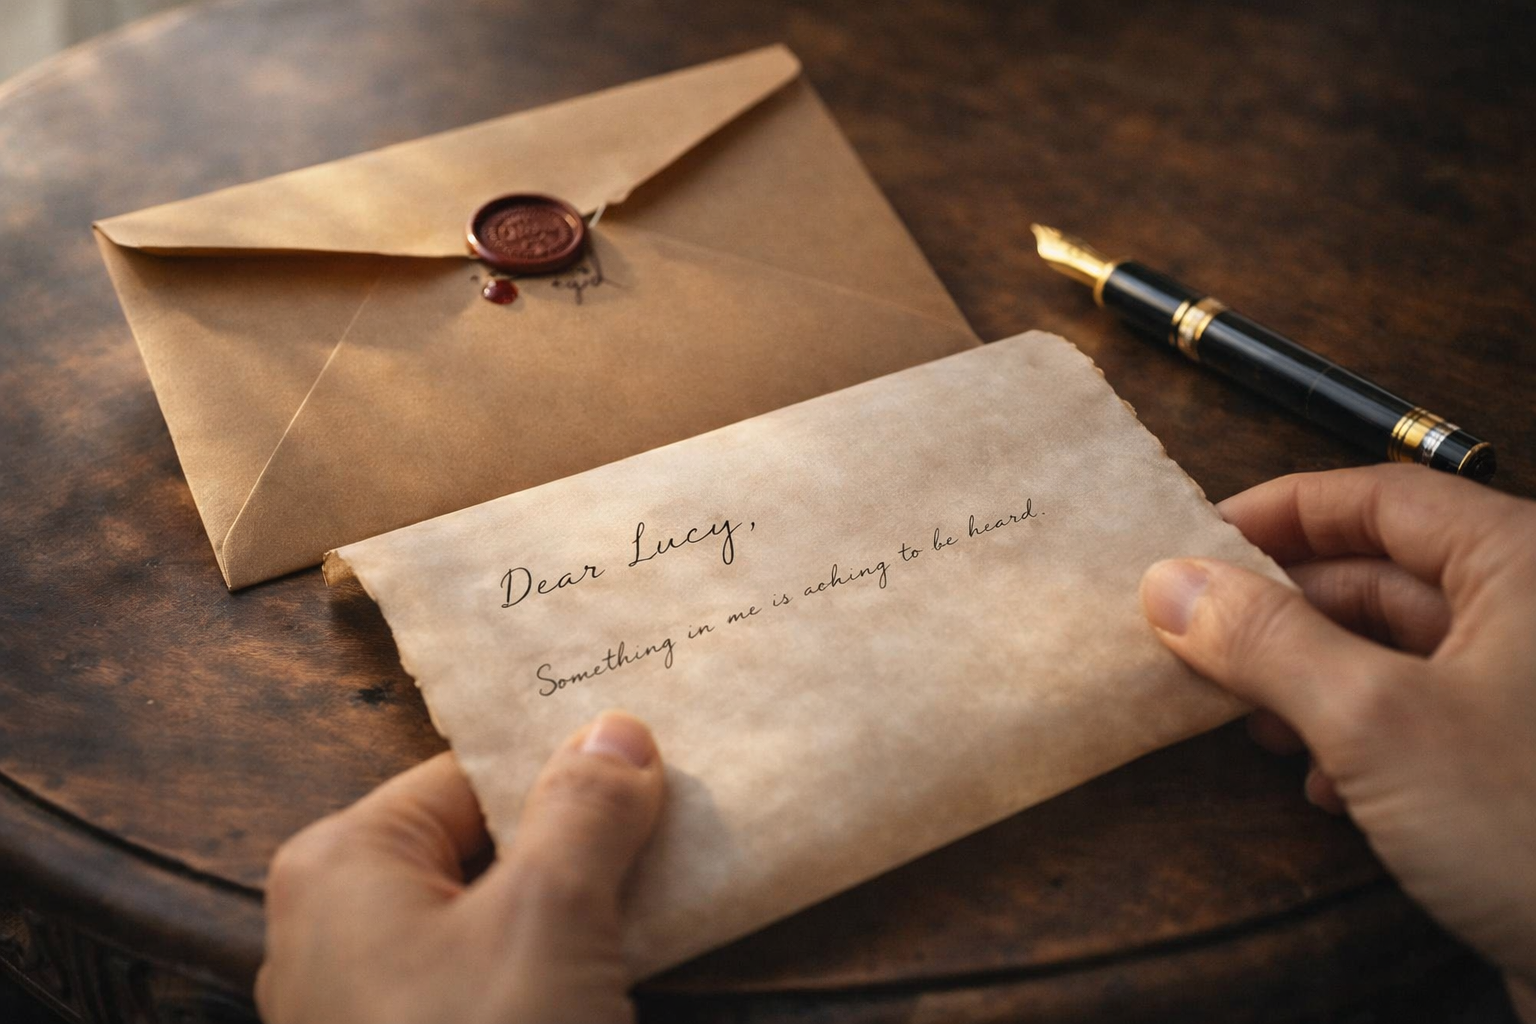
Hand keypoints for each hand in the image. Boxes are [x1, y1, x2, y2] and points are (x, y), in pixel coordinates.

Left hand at [255, 710, 664, 1023]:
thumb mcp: (551, 918)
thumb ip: (585, 811)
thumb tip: (614, 727)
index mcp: (343, 863)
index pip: (473, 773)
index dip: (567, 767)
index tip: (658, 766)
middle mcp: (336, 925)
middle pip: (482, 845)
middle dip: (579, 842)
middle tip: (678, 828)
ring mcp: (368, 1005)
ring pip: (493, 918)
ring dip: (578, 910)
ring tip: (668, 895)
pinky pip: (487, 983)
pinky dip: (553, 970)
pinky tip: (620, 974)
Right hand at [1140, 464, 1535, 1016]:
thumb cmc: (1533, 826)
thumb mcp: (1375, 720)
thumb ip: (1267, 641)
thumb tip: (1170, 583)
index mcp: (1521, 564)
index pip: (1381, 496)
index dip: (1283, 512)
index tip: (1197, 538)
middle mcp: (1531, 613)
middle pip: (1382, 575)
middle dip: (1286, 611)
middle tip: (1201, 638)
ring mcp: (1528, 690)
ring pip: (1396, 651)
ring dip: (1313, 681)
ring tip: (1255, 722)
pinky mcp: (1522, 761)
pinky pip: (1423, 716)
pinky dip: (1361, 737)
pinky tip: (1328, 786)